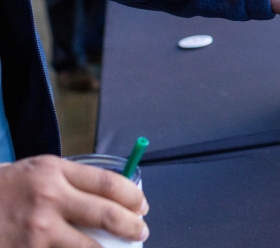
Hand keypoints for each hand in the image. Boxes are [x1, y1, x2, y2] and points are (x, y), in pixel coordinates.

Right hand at [0, 155, 149, 246]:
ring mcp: (36, 231)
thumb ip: (71, 181)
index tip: (142, 206)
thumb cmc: (2, 189)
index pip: (109, 183)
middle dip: (133, 227)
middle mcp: (48, 198)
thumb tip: (114, 196)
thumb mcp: (36, 172)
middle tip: (141, 231)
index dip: (134, 197)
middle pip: (108, 215)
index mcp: (53, 171)